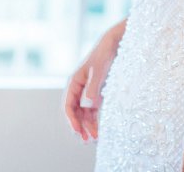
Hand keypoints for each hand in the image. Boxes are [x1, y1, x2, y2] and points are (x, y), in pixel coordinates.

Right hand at [63, 19, 124, 141]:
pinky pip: (93, 110)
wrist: (115, 43)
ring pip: (84, 113)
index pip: (68, 105)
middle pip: (76, 112)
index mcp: (74, 82)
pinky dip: (95, 120)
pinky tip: (98, 129)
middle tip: (87, 140)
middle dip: (80, 127)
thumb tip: (87, 105)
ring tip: (94, 139)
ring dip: (88, 126)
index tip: (78, 131)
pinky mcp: (97, 93)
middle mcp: (79, 89)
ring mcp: (88, 92)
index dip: (72, 120)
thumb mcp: (99, 70)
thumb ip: (93, 87)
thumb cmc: (104, 54)